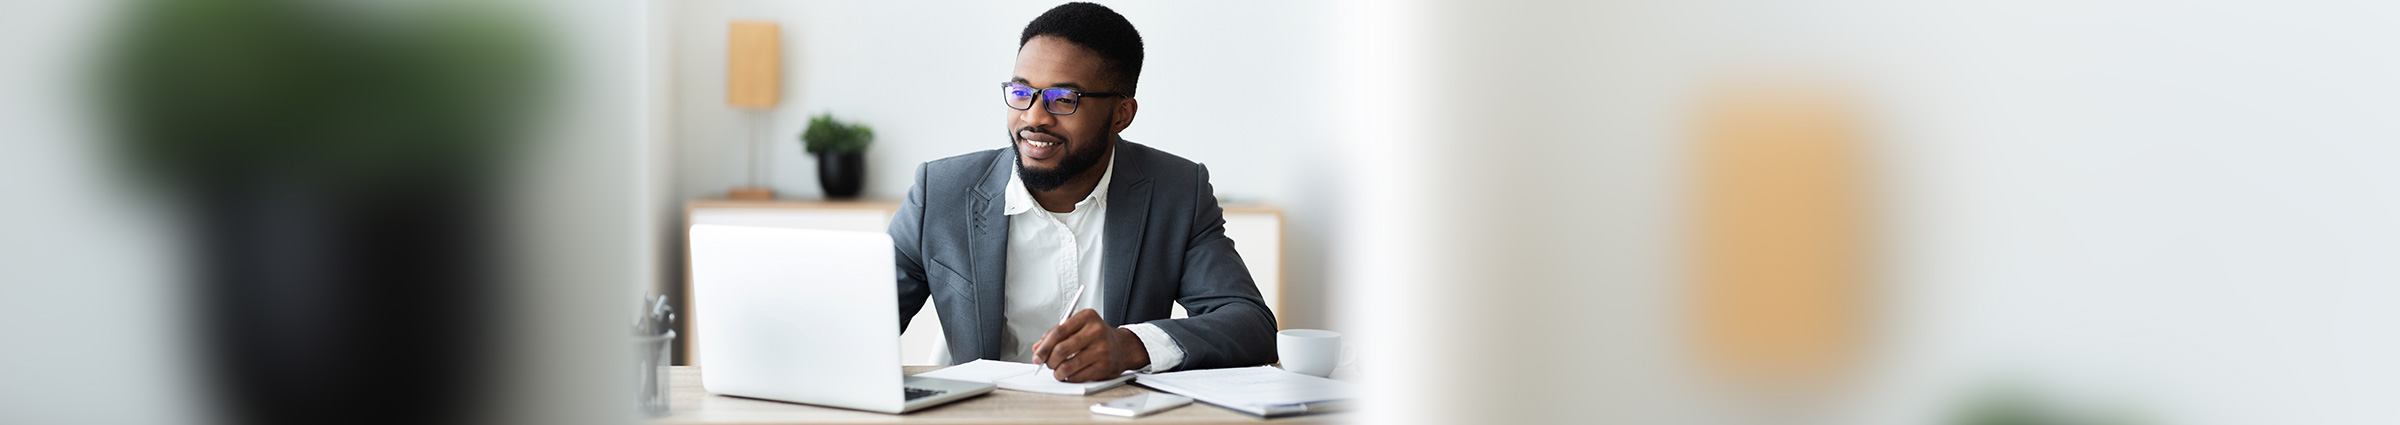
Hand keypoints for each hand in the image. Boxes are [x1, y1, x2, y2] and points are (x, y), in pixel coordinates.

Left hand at [1029, 309, 1149, 381]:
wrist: (1123, 347)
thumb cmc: (1096, 337)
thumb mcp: (1077, 327)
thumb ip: (1056, 335)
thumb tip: (1037, 348)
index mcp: (1087, 317)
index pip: (1058, 332)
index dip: (1044, 346)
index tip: (1037, 355)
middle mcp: (1096, 331)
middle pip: (1061, 350)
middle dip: (1049, 361)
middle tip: (1047, 364)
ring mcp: (1102, 350)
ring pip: (1068, 366)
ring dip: (1057, 372)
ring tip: (1057, 371)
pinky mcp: (1104, 367)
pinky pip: (1077, 376)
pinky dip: (1069, 377)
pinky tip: (1070, 374)